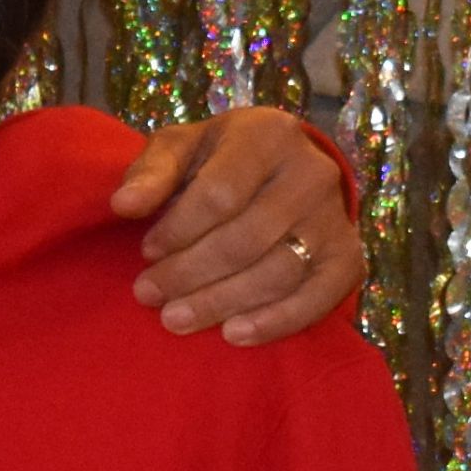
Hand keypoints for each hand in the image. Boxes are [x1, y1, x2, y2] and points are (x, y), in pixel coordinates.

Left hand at [112, 109, 358, 342]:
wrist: (281, 168)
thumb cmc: (218, 159)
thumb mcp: (180, 148)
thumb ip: (151, 173)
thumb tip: (123, 205)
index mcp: (268, 135)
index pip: (220, 194)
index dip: (179, 230)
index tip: (147, 252)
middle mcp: (311, 172)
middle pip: (247, 239)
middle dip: (191, 273)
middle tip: (150, 296)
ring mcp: (335, 217)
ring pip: (278, 272)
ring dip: (222, 303)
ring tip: (176, 320)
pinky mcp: (347, 256)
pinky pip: (317, 299)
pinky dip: (275, 322)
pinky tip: (233, 335)